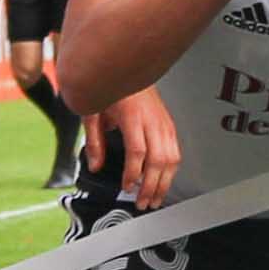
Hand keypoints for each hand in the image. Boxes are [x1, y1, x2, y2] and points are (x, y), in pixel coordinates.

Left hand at [89, 90, 180, 208]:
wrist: (127, 66)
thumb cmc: (111, 87)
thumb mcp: (93, 111)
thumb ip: (94, 140)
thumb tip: (96, 165)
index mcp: (132, 116)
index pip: (138, 151)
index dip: (133, 173)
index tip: (126, 187)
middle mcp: (152, 120)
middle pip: (158, 159)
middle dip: (151, 186)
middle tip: (142, 203)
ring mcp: (164, 122)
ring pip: (172, 158)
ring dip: (164, 182)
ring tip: (155, 198)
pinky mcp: (169, 124)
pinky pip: (175, 152)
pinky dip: (171, 170)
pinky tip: (163, 181)